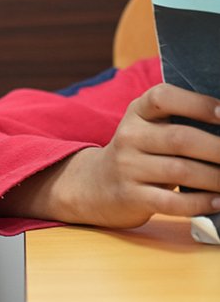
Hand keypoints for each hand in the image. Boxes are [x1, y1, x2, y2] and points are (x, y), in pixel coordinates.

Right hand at [5, 83, 219, 227]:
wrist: (94, 184)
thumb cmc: (139, 153)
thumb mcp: (148, 128)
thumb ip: (180, 121)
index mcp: (138, 112)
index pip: (163, 98)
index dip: (196, 103)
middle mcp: (129, 136)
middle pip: (180, 139)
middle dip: (218, 149)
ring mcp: (127, 167)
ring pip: (180, 171)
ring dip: (216, 178)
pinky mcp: (131, 197)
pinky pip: (171, 202)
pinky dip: (201, 203)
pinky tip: (218, 202)